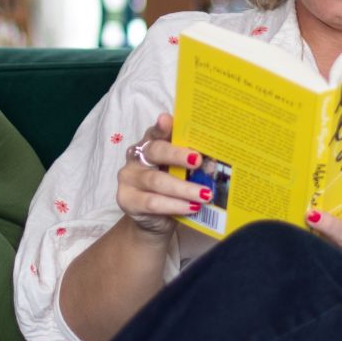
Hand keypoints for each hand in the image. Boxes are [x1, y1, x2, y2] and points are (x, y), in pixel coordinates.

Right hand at [116, 113, 208, 236]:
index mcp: (151, 143)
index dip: (161, 126)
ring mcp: (129, 178)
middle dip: (177, 155)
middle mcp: (137, 156)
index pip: (156, 131)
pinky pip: (153, 202)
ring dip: (184, 188)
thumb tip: (214, 160)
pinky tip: (192, 207)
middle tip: (198, 160)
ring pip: (157, 180)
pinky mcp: (127, 199)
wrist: (155, 220)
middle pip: (155, 151)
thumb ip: (191, 161)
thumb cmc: (172, 190)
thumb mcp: (183, 172)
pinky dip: (175, 205)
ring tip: (205, 194)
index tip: (167, 120)